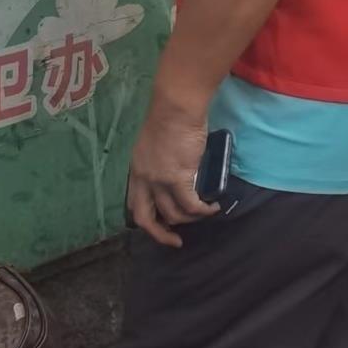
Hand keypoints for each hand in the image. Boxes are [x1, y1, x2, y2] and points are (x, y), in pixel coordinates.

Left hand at [127, 97, 217, 247]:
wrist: (177, 106)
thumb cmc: (170, 117)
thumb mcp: (155, 144)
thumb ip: (159, 162)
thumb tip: (175, 175)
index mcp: (137, 169)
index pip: (134, 203)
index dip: (146, 219)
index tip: (160, 224)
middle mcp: (143, 178)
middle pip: (145, 217)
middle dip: (160, 234)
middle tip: (175, 241)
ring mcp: (159, 180)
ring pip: (173, 213)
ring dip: (190, 219)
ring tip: (204, 214)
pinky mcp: (179, 177)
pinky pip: (191, 204)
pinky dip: (203, 210)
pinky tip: (212, 208)